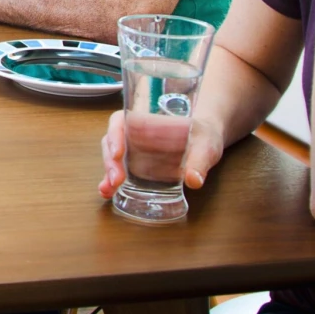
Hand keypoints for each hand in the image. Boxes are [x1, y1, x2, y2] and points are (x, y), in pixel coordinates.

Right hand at [98, 110, 224, 198]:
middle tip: (116, 181)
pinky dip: (110, 182)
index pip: (120, 121)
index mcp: (146, 120)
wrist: (205, 141)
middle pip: (112, 142)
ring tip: (108, 190)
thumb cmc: (204, 135)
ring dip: (108, 173)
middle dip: (111, 162)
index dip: (115, 135)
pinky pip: (118, 171)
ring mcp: (132, 150)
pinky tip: (108, 193)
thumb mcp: (206, 143)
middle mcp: (133, 133)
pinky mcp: (135, 165)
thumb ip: (201, 159)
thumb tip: (194, 180)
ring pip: (111, 157)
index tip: (118, 153)